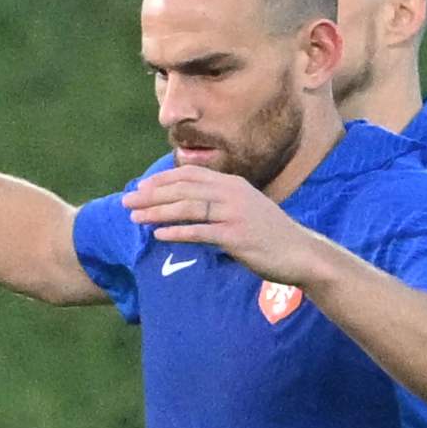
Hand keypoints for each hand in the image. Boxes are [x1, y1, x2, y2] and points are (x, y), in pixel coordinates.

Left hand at [119, 162, 309, 273]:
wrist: (301, 253)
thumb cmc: (268, 234)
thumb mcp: (243, 210)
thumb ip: (217, 203)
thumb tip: (185, 206)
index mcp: (233, 184)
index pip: (190, 174)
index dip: (162, 179)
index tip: (140, 187)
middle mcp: (233, 194)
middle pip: (184, 189)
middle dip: (151, 195)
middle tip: (126, 202)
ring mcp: (235, 214)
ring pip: (188, 207)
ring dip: (158, 212)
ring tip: (135, 218)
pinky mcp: (236, 236)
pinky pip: (201, 232)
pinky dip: (178, 232)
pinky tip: (158, 235)